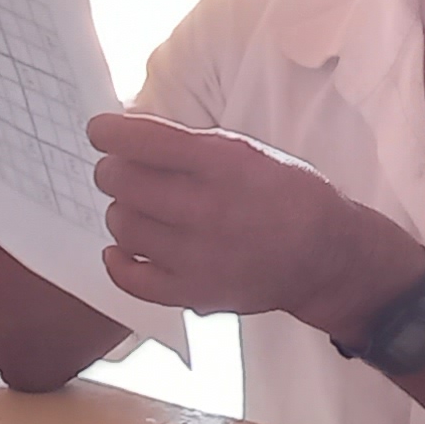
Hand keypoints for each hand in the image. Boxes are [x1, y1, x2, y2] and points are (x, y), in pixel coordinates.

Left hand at [84, 113, 419, 335]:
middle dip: (113, 171)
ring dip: (120, 212)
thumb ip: (193, 146)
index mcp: (223, 165)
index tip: (99, 131)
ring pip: (124, 227)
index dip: (110, 132)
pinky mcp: (193, 293)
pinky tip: (122, 249)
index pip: (144, 141)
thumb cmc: (288, 195)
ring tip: (133, 208)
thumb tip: (130, 134)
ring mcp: (197, 256)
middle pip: (124, 183)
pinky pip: (132, 280)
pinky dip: (118, 262)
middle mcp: (206, 209)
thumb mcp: (249, 152)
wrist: (325, 256)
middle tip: (117, 171)